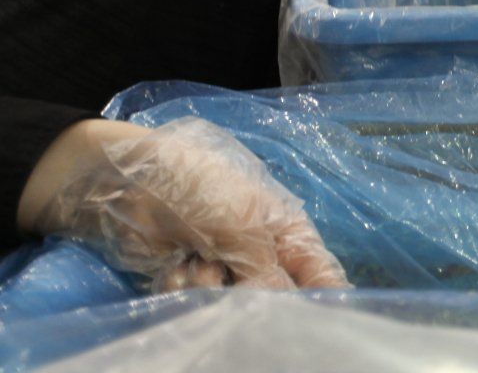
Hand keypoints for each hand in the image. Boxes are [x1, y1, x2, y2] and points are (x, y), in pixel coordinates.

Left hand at [16, 117, 348, 292]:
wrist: (128, 184)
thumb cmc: (200, 189)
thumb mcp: (243, 225)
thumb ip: (267, 272)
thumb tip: (281, 312)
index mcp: (286, 231)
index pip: (318, 274)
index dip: (321, 299)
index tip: (309, 321)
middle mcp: (258, 255)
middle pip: (272, 298)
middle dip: (251, 297)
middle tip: (233, 281)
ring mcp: (221, 269)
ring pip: (229, 304)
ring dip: (208, 287)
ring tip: (194, 259)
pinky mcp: (185, 281)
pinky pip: (193, 303)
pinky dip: (181, 288)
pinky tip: (172, 266)